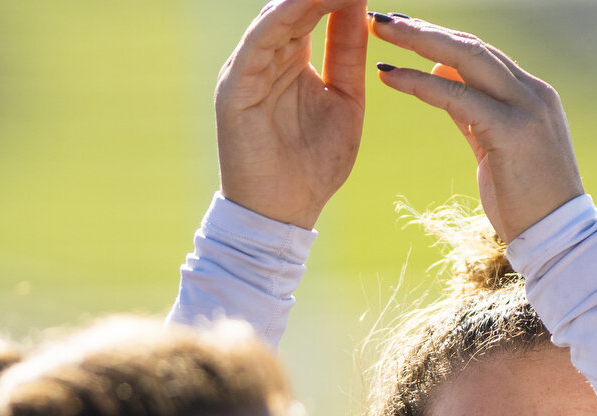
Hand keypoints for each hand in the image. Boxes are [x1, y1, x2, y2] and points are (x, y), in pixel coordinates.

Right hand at [215, 0, 368, 228]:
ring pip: (277, 15)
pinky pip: (260, 40)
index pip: (312, 11)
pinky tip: (308, 0)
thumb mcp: (345, 101)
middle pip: (294, 5)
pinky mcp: (236, 84)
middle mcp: (267, 57)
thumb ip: (348, 56)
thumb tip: (361, 8)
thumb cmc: (315, 165)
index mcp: (291, 59)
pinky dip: (284, 17)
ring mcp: (248, 68)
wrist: (285, 213)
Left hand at [369, 16, 583, 242]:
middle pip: (472, 46)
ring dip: (417, 42)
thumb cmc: (528, 205)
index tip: (404, 28)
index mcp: (533, 96)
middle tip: (381, 19)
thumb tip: (444, 82)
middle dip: (424, 30)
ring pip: (466, 59)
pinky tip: (388, 75)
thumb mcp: (497, 151)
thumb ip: (474, 115)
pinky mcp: (512, 131)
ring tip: (377, 31)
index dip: (440, 38)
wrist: (559, 240)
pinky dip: (419, 83)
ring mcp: (526, 109)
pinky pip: (457, 97)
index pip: (482, 54)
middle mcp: (533, 94)